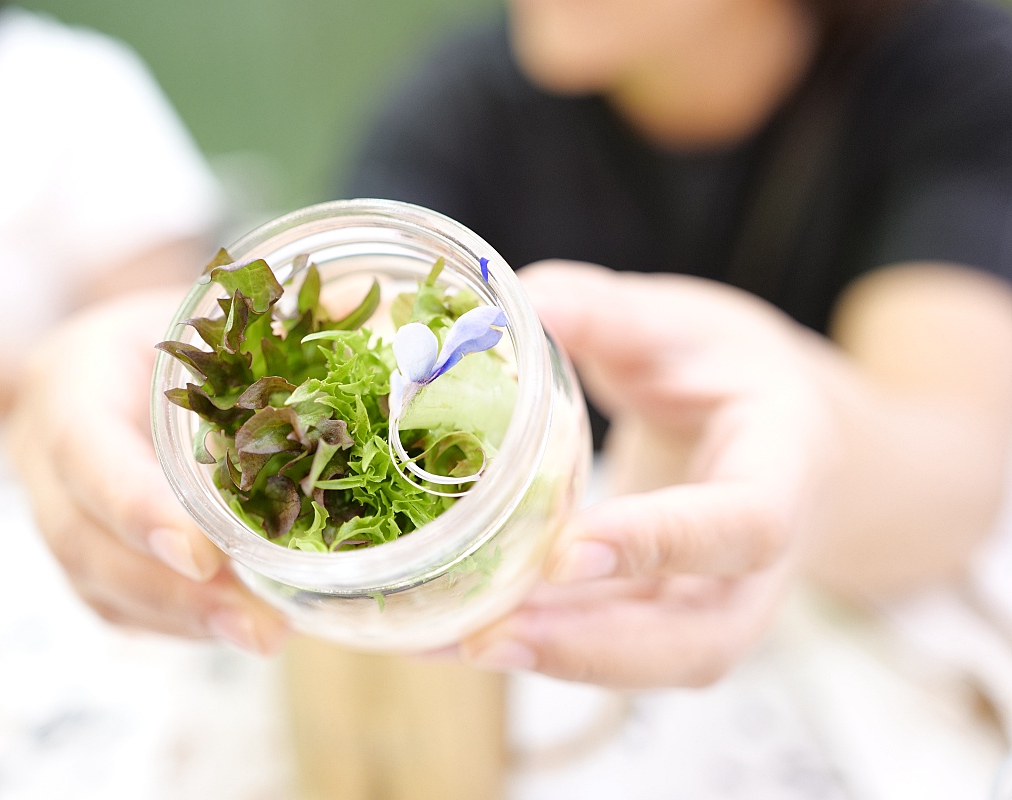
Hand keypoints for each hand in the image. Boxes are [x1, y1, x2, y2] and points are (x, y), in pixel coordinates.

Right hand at [7, 288, 286, 651]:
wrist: (136, 355)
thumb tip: (361, 301)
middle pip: (83, 538)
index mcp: (70, 378)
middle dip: (172, 593)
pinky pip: (117, 603)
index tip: (201, 557)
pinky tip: (236, 627)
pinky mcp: (85, 547)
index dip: (134, 506)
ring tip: (265, 636)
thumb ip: (284, 316)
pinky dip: (177, 623)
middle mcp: (45, 448)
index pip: (83, 448)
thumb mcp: (220, 310)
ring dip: (183, 620)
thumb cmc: (183, 332)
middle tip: (257, 626)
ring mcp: (58, 506)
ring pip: (98, 583)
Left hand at [459, 261, 837, 685]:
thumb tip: (514, 300)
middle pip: (700, 639)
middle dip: (590, 648)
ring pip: (652, 664)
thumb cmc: (730, 371)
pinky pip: (612, 651)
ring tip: (454, 643)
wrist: (780, 431)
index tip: (567, 551)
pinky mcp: (670, 620)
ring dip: (553, 663)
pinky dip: (536, 649)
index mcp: (785, 466)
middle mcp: (763, 563)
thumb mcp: (681, 324)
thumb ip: (605, 313)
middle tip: (487, 637)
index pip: (743, 523)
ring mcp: (720, 603)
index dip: (660, 543)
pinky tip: (454, 636)